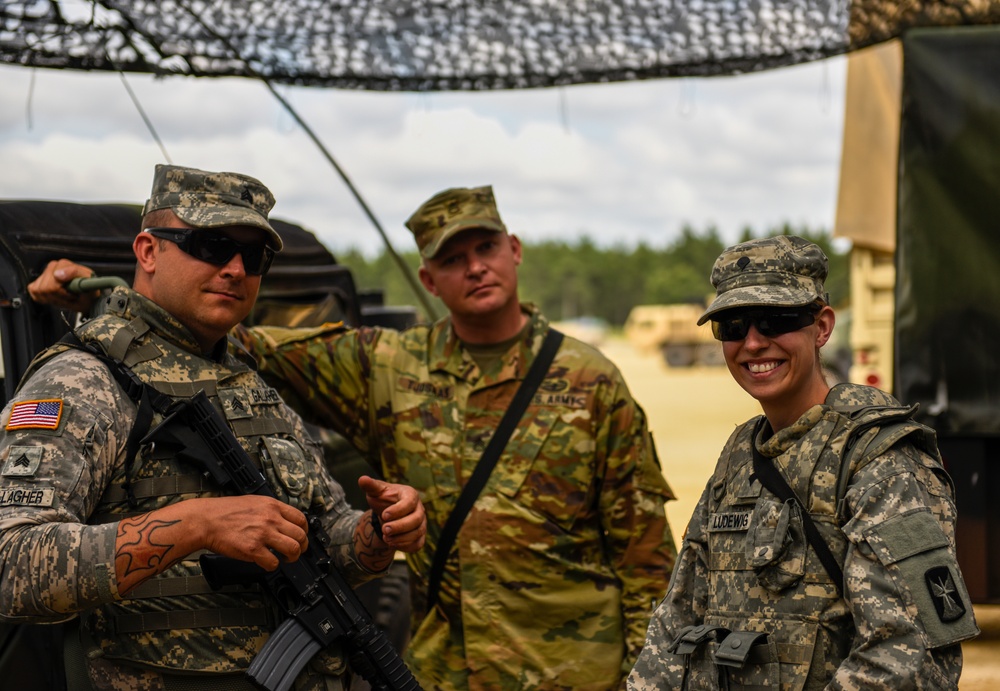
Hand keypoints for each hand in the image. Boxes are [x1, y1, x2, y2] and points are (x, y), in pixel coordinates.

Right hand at [27, 259, 99, 311]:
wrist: (88, 298)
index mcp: (64, 264)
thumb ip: (75, 273)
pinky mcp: (37, 283)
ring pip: (39, 291)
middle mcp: (52, 267)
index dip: (63, 293)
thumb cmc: (89, 290)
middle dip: (59, 297)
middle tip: (70, 297)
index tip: (74, 295)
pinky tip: (55, 297)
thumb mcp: (90, 282)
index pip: (53, 283)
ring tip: (64, 297)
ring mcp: (44, 275)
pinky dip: (44, 299)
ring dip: (53, 299)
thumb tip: (57, 274)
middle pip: (45, 288)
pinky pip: (33, 291)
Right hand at [114, 495, 309, 594]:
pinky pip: (273, 563)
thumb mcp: (253, 502)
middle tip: (296, 552)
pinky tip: (267, 563)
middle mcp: (271, 518)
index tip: (301, 537)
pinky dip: (272, 566)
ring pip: (293, 549)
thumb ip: (270, 510)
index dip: (304, 531)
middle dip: (301, 547)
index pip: (301, 519)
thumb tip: (282, 520)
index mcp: (272, 505)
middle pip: (301, 535)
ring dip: (292, 558)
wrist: (205, 520)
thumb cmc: (224, 511)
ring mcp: (262, 534)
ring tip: (285, 559)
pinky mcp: (253, 549)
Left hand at [358, 475, 426, 552]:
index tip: (384, 515)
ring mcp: (421, 523)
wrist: (388, 513)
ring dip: (401, 538)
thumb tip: (362, 479)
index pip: (409, 502)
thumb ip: (371, 486)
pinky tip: (392, 544)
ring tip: (386, 538)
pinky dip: (405, 546)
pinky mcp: (419, 536)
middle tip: (384, 530)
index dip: (398, 510)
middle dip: (400, 526)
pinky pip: (418, 544)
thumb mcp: (376, 492)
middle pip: (416, 519)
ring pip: (418, 533)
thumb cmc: (383, 499)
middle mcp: (419, 509)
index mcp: (410, 495)